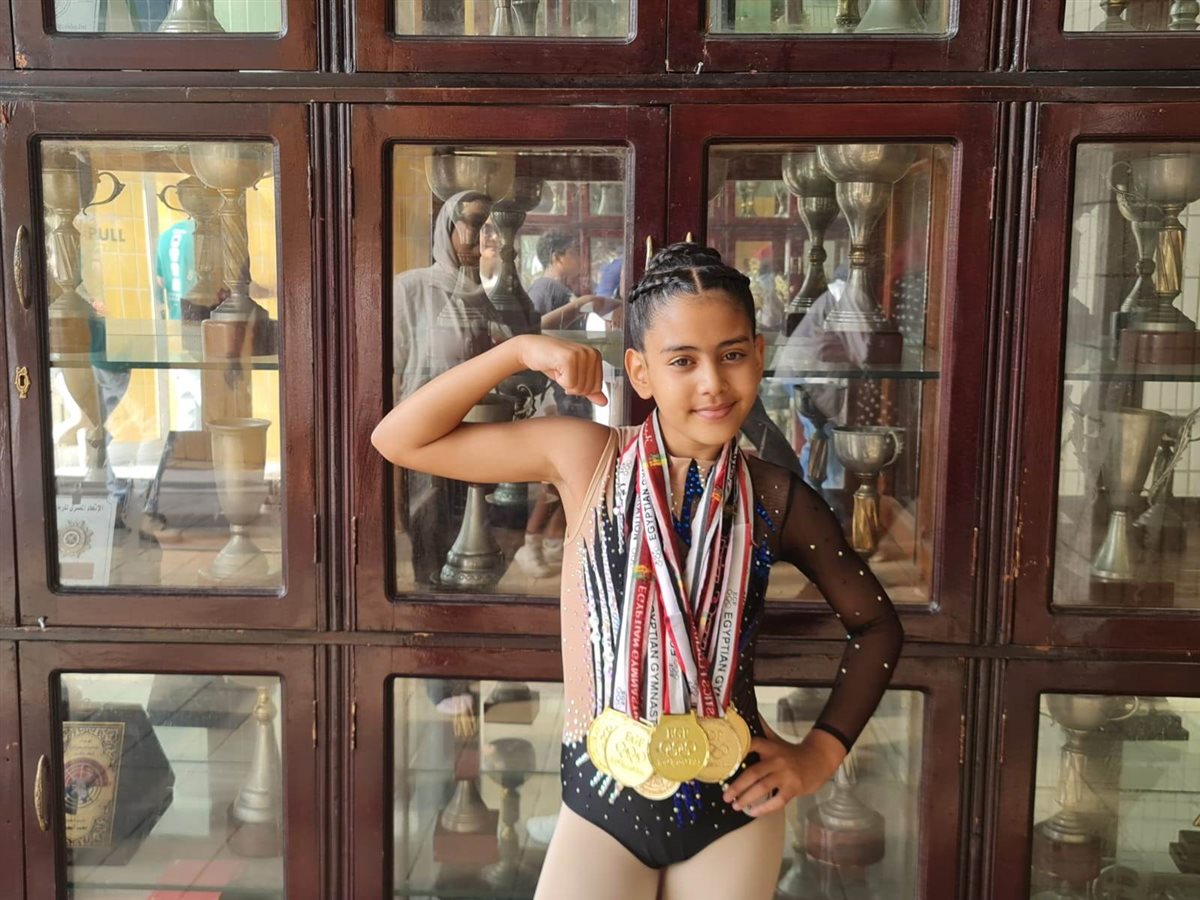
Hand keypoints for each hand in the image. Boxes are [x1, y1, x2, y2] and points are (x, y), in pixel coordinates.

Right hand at [515, 334, 606, 405]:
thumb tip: (603, 402)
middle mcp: (590, 353)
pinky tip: (555, 368)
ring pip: (578, 388)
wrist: (531, 349)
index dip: (580, 387)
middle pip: (587, 389)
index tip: (570, 375)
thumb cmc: (552, 361)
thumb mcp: (574, 376)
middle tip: (563, 372)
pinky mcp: (569, 358)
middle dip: (572, 386)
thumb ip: (590, 389)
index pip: (597, 387)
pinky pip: (569, 384)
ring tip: (559, 369)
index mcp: (595, 356)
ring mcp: (581, 354)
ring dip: (564, 382)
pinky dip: (559, 380)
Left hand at [722, 730, 846, 817]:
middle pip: (754, 772)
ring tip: (735, 805)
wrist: (818, 760)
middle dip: (737, 785)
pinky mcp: (793, 788)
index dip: (739, 751)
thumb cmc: (792, 753)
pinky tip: (754, 812)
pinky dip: (765, 807)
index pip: (753, 745)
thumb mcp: (776, 739)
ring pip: (763, 787)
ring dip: (747, 798)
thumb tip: (747, 712)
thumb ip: (761, 729)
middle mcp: (777, 760)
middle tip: (725, 795)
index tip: (724, 762)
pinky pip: (778, 800)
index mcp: (771, 747)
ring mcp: (786, 775)